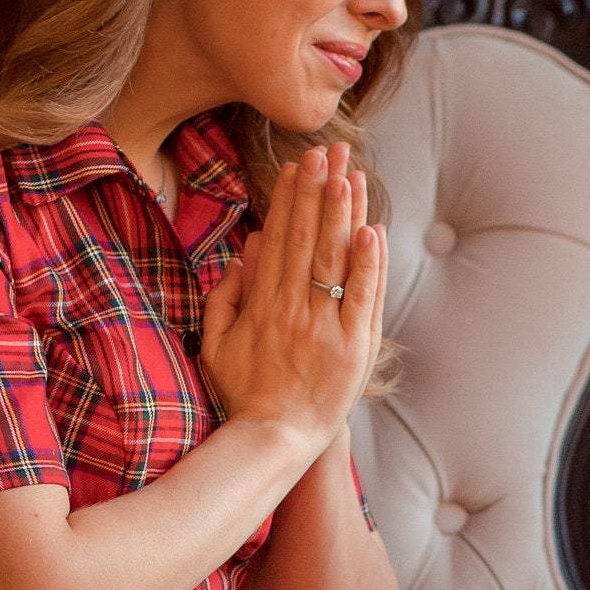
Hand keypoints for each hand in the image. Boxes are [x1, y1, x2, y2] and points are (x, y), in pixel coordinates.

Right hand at [198, 141, 384, 451]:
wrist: (275, 439)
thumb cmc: (244, 393)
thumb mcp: (217, 343)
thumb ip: (226, 296)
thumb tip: (246, 249)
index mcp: (263, 304)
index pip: (280, 240)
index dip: (290, 200)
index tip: (299, 165)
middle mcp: (294, 309)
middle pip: (308, 239)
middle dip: (319, 190)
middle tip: (328, 150)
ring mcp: (326, 326)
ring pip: (335, 259)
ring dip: (344, 213)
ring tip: (351, 173)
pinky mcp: (354, 346)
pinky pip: (363, 297)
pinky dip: (368, 263)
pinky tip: (372, 229)